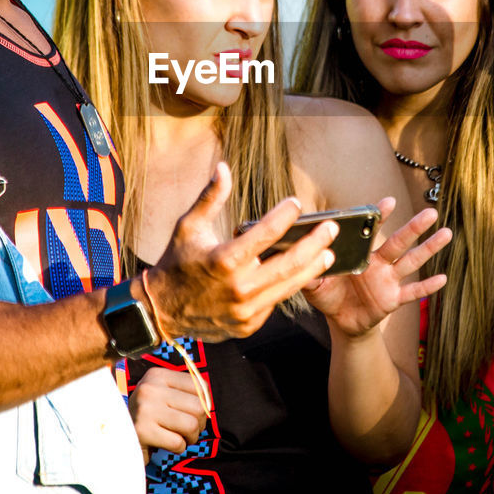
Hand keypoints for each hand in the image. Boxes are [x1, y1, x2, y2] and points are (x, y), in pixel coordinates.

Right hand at [128, 365, 208, 453]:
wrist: (117, 435)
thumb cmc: (148, 415)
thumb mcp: (162, 394)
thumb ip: (184, 391)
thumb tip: (208, 401)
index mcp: (157, 375)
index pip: (199, 386)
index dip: (204, 404)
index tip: (194, 413)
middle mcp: (150, 388)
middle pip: (198, 407)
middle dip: (199, 423)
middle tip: (189, 430)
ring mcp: (146, 409)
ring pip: (191, 425)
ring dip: (191, 437)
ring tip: (181, 437)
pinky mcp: (143, 431)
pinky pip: (178, 443)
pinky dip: (179, 448)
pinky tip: (168, 444)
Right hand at [145, 162, 336, 340]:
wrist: (162, 311)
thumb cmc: (176, 263)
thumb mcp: (188, 226)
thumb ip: (210, 197)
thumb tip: (224, 168)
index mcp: (224, 259)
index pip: (265, 233)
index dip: (284, 216)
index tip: (296, 204)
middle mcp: (238, 287)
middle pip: (289, 263)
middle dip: (314, 244)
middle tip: (331, 229)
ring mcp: (245, 310)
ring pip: (289, 286)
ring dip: (312, 268)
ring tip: (328, 252)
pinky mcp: (248, 325)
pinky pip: (275, 302)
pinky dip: (289, 286)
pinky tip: (302, 273)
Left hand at [304, 203, 451, 337]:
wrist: (341, 322)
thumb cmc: (330, 296)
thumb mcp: (314, 284)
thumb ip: (308, 270)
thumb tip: (298, 257)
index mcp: (361, 253)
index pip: (371, 231)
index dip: (380, 216)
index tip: (389, 201)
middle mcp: (378, 262)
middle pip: (398, 241)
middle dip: (414, 227)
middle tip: (430, 212)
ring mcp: (388, 280)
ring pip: (411, 262)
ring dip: (428, 249)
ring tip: (446, 233)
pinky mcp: (393, 299)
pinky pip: (412, 293)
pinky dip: (427, 287)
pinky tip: (443, 279)